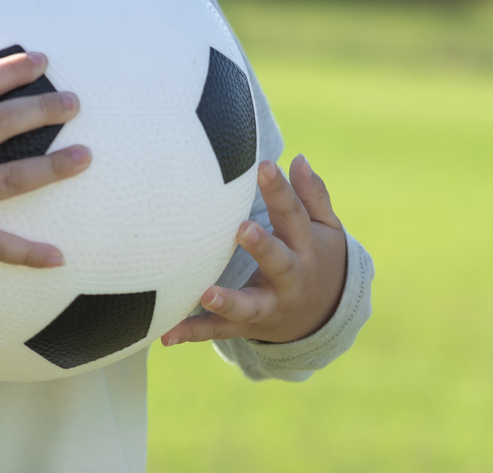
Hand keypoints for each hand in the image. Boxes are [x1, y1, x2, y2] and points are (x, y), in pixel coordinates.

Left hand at [160, 155, 347, 346]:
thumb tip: (300, 159)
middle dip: (262, 247)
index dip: (280, 190)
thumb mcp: (326, 228)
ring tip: (206, 294)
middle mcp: (290, 278)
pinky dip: (193, 333)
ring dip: (228, 301)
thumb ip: (313, 195)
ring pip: (249, 306)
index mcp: (305, 247)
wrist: (323, 316)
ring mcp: (269, 305)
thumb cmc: (318, 257)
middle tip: (242, 229)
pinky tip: (166, 335)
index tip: (264, 166)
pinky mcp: (247, 325)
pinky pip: (219, 331)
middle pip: (279, 262)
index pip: (293, 215)